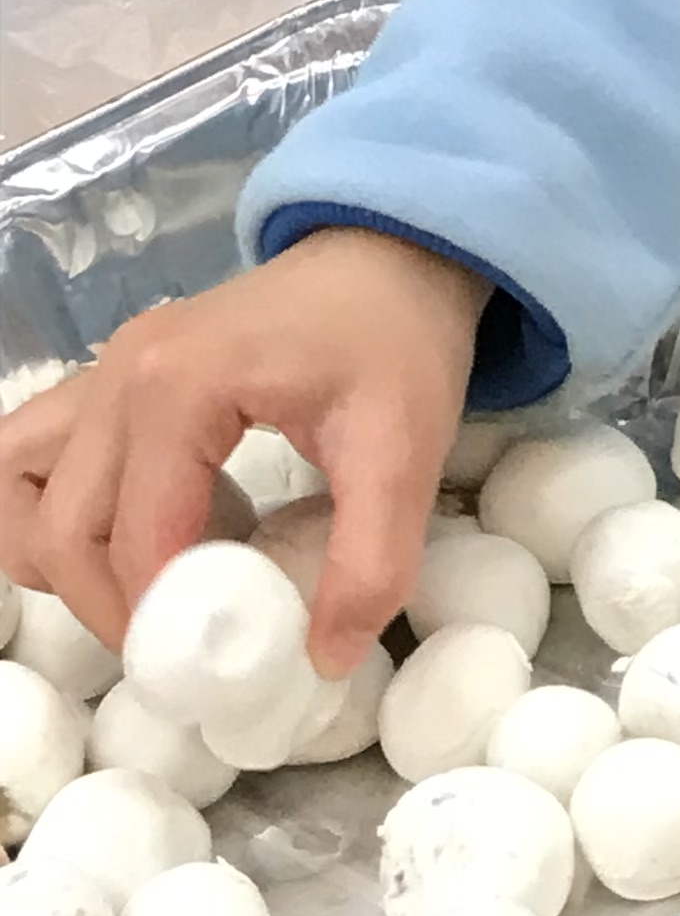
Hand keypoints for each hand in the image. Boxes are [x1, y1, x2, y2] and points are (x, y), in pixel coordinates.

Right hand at [0, 233, 484, 672]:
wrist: (396, 249)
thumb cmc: (398, 340)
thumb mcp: (405, 449)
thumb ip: (372, 558)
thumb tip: (324, 659)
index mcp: (179, 388)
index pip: (136, 543)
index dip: (165, 621)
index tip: (218, 666)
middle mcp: (118, 376)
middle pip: (62, 532)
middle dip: (110, 608)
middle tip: (187, 642)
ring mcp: (104, 370)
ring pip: (19, 492)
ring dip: (62, 562)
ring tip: (147, 589)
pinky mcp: (109, 376)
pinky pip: (33, 457)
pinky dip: (54, 513)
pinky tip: (130, 536)